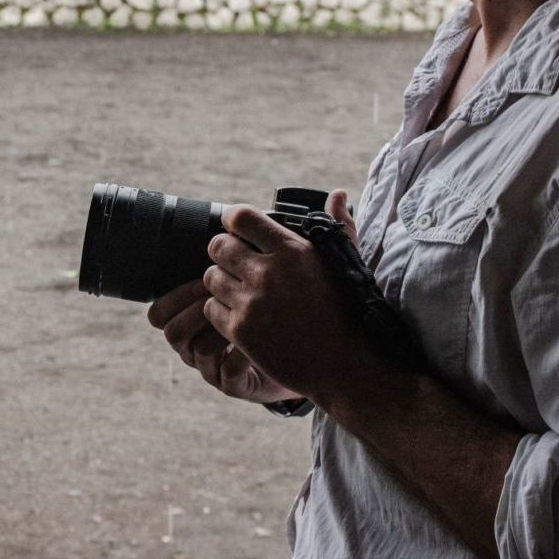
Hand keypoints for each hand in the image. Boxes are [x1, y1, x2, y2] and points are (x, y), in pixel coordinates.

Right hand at [148, 279, 302, 404]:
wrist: (297, 357)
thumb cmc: (267, 318)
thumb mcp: (243, 292)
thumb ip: (227, 272)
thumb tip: (224, 235)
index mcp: (189, 325)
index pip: (159, 314)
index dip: (175, 297)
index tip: (202, 280)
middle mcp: (194, 349)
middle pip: (173, 333)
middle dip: (195, 310)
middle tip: (220, 296)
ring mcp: (212, 370)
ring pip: (198, 351)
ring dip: (219, 329)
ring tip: (242, 315)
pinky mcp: (234, 386)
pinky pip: (228, 372)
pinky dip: (242, 353)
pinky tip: (260, 339)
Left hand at [198, 197, 376, 403]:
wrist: (344, 365)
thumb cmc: (348, 311)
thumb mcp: (347, 262)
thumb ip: (338, 224)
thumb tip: (337, 193)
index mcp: (292, 250)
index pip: (240, 217)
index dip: (233, 221)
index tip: (236, 230)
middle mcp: (268, 272)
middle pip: (217, 246)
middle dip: (223, 252)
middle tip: (234, 263)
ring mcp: (251, 303)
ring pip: (210, 277)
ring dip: (221, 282)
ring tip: (239, 290)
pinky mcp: (240, 331)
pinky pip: (210, 308)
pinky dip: (220, 310)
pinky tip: (240, 315)